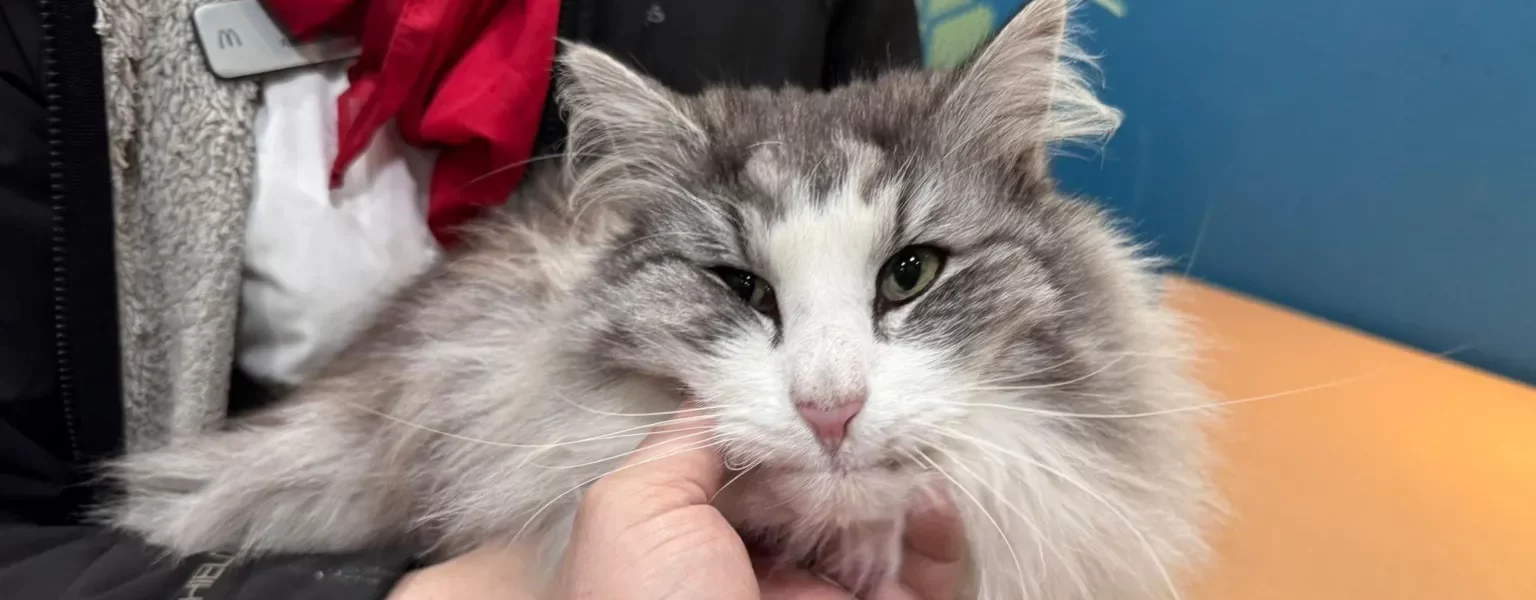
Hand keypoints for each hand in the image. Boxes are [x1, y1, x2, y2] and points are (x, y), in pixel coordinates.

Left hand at [390, 410, 966, 598]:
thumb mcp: (629, 512)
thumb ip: (676, 446)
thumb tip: (727, 392)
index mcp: (692, 549)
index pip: (749, 465)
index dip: (779, 423)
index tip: (809, 378)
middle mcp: (763, 574)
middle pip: (822, 485)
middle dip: (846, 444)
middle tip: (865, 408)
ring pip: (883, 520)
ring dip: (897, 477)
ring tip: (900, 447)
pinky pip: (930, 571)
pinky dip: (937, 527)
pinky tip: (929, 497)